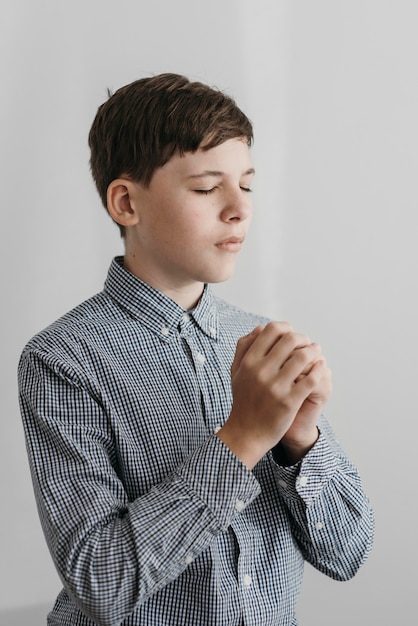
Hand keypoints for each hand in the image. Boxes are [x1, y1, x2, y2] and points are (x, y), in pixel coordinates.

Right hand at [216, 322, 330, 467]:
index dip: (286, 328)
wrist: (246, 433)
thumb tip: (259, 328)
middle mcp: (261, 371)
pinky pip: (311, 379)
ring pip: (303, 357)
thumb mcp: (237, 372)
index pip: (272, 330)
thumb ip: (244, 347)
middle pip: (290, 339)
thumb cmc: (243, 401)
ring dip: (314, 352)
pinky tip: (320, 369)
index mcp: (249, 361)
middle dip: (303, 339)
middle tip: (307, 344)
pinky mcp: (289, 401)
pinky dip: (318, 370)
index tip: (292, 335)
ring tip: (316, 354)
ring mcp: (276, 387)